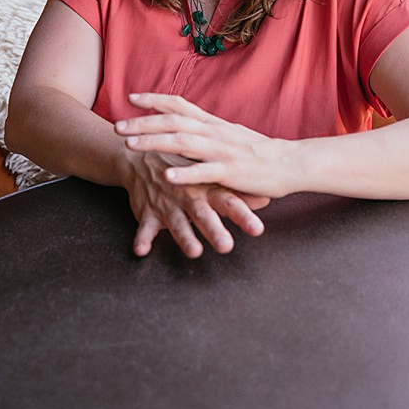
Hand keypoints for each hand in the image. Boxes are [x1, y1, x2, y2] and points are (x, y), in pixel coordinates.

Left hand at [117, 92, 294, 199]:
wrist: (291, 162)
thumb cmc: (257, 150)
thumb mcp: (228, 133)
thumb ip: (205, 128)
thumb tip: (181, 123)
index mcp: (212, 123)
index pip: (179, 104)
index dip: (154, 100)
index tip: (130, 97)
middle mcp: (214, 132)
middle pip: (173, 122)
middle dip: (143, 123)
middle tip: (117, 126)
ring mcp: (222, 151)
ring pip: (183, 143)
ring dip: (154, 143)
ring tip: (130, 144)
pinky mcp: (232, 171)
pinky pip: (205, 172)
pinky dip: (185, 173)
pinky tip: (167, 177)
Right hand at [121, 148, 267, 258]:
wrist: (144, 156)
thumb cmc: (186, 172)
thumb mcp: (211, 179)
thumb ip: (237, 193)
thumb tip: (267, 199)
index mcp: (207, 189)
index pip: (228, 202)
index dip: (243, 216)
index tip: (257, 229)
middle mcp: (188, 196)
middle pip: (203, 214)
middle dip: (214, 229)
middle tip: (226, 245)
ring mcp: (167, 204)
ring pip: (176, 222)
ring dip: (184, 237)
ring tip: (194, 251)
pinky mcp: (147, 211)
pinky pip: (143, 227)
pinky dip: (142, 238)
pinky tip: (141, 250)